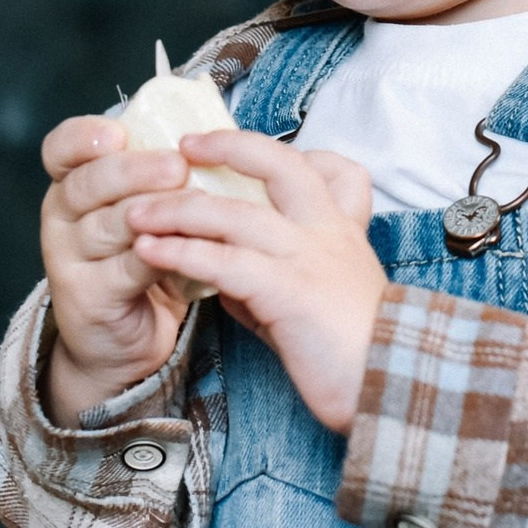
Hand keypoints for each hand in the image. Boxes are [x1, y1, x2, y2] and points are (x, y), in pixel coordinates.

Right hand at [38, 115, 197, 421]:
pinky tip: (189, 247)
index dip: (83, 137)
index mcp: (74, 184)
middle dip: (133, 170)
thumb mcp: (148, 211)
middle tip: (176, 166)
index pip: (61, 149)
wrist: (123, 338)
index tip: (117, 133)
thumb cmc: (144, 259)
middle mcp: (61, 216)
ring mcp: (68, 259)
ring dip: (155, 211)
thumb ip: (163, 176)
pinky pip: (127, 269)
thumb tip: (219, 136)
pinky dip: (160, 256)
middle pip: (87, 184)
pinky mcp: (88, 298)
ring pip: (109, 225)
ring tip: (197, 203)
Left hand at [123, 130, 384, 432]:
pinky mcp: (290, 291)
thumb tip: (221, 278)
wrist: (391, 381)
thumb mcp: (310, 301)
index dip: (262, 151)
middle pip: (279, 164)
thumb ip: (269, 279)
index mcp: (338, 228)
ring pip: (237, 213)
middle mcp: (326, 231)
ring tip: (136, 213)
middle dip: (227, 147)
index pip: (312, 166)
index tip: (220, 147)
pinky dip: (183, 252)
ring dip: (179, 209)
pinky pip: (227, 261)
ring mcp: (309, 256)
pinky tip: (151, 252)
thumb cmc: (355, 349)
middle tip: (182, 147)